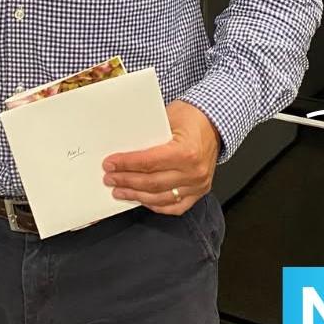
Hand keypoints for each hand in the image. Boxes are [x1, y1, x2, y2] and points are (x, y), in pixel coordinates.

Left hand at [102, 100, 220, 215]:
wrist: (214, 122)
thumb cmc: (191, 116)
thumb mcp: (167, 118)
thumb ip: (148, 136)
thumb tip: (123, 150)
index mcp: (186, 152)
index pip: (149, 162)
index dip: (126, 164)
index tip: (110, 164)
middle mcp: (194, 171)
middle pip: (152, 182)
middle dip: (126, 181)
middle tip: (110, 178)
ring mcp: (198, 184)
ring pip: (161, 197)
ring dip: (137, 195)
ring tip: (120, 191)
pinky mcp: (200, 191)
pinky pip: (176, 206)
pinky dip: (156, 205)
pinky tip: (142, 199)